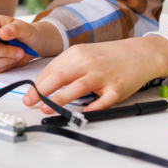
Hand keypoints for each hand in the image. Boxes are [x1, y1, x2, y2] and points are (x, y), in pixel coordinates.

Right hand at [0, 15, 52, 73]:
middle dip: (4, 53)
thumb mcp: (24, 28)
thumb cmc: (26, 33)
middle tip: (20, 50)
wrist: (30, 45)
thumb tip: (1, 33)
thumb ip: (14, 29)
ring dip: (6, 60)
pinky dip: (4, 67)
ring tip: (17, 54)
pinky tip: (11, 60)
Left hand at [25, 37, 167, 112]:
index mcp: (76, 54)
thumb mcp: (82, 54)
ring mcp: (103, 76)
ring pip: (78, 88)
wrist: (140, 54)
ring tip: (47, 109)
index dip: (36, 85)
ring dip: (60, 100)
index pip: (51, 70)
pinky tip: (84, 113)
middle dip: (42, 91)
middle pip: (60, 77)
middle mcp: (88, 63)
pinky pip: (105, 99)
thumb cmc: (108, 56)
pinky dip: (94, 107)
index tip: (28, 96)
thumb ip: (63, 67)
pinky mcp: (118, 88)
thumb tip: (42, 82)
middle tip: (31, 103)